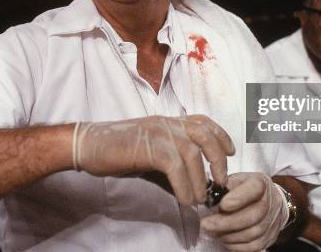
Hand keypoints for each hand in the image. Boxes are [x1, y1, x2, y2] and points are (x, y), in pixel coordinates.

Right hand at [74, 115, 234, 205]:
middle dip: (219, 159)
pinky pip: (176, 167)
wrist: (89, 144)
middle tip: (222, 181)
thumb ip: (171, 171)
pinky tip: (185, 199)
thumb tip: (191, 191)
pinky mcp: (149, 147)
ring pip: (193, 154)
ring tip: (199, 198)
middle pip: (205, 135)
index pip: (203, 121)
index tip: (231, 150)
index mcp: (169, 122)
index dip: (221, 134)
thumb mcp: (150, 158)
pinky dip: (184, 186)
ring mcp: (159, 133)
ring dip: (200, 180)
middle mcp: (167, 123)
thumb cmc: (118, 151)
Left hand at [200, 172, 288, 250]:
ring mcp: (273, 220)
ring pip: (252, 233)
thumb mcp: (235, 180)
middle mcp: (271, 201)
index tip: (222, 205)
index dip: (239, 198)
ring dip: (229, 235)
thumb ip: (224, 186)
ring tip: (212, 232)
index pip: (254, 189)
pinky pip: (254, 246)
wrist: (267, 200)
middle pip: (253, 216)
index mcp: (261, 183)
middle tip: (206, 224)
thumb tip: (208, 196)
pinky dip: (236, 245)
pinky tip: (224, 240)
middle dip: (226, 223)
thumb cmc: (246, 189)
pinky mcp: (270, 237)